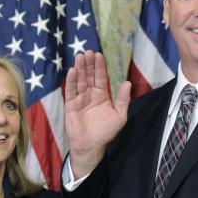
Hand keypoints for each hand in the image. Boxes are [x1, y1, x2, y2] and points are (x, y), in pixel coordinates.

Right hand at [64, 51, 131, 177]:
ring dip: (79, 69)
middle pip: (89, 76)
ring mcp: (79, 99)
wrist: (91, 146)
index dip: (99, 67)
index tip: (98, 55)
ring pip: (79, 81)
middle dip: (88, 64)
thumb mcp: (119, 116)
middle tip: (87, 52)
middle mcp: (90, 95)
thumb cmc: (106, 132)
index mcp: (102, 96)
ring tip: (79, 57)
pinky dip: (71, 82)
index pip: (100, 78)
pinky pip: (70, 91)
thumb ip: (123, 100)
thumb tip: (127, 83)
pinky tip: (72, 72)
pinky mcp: (70, 105)